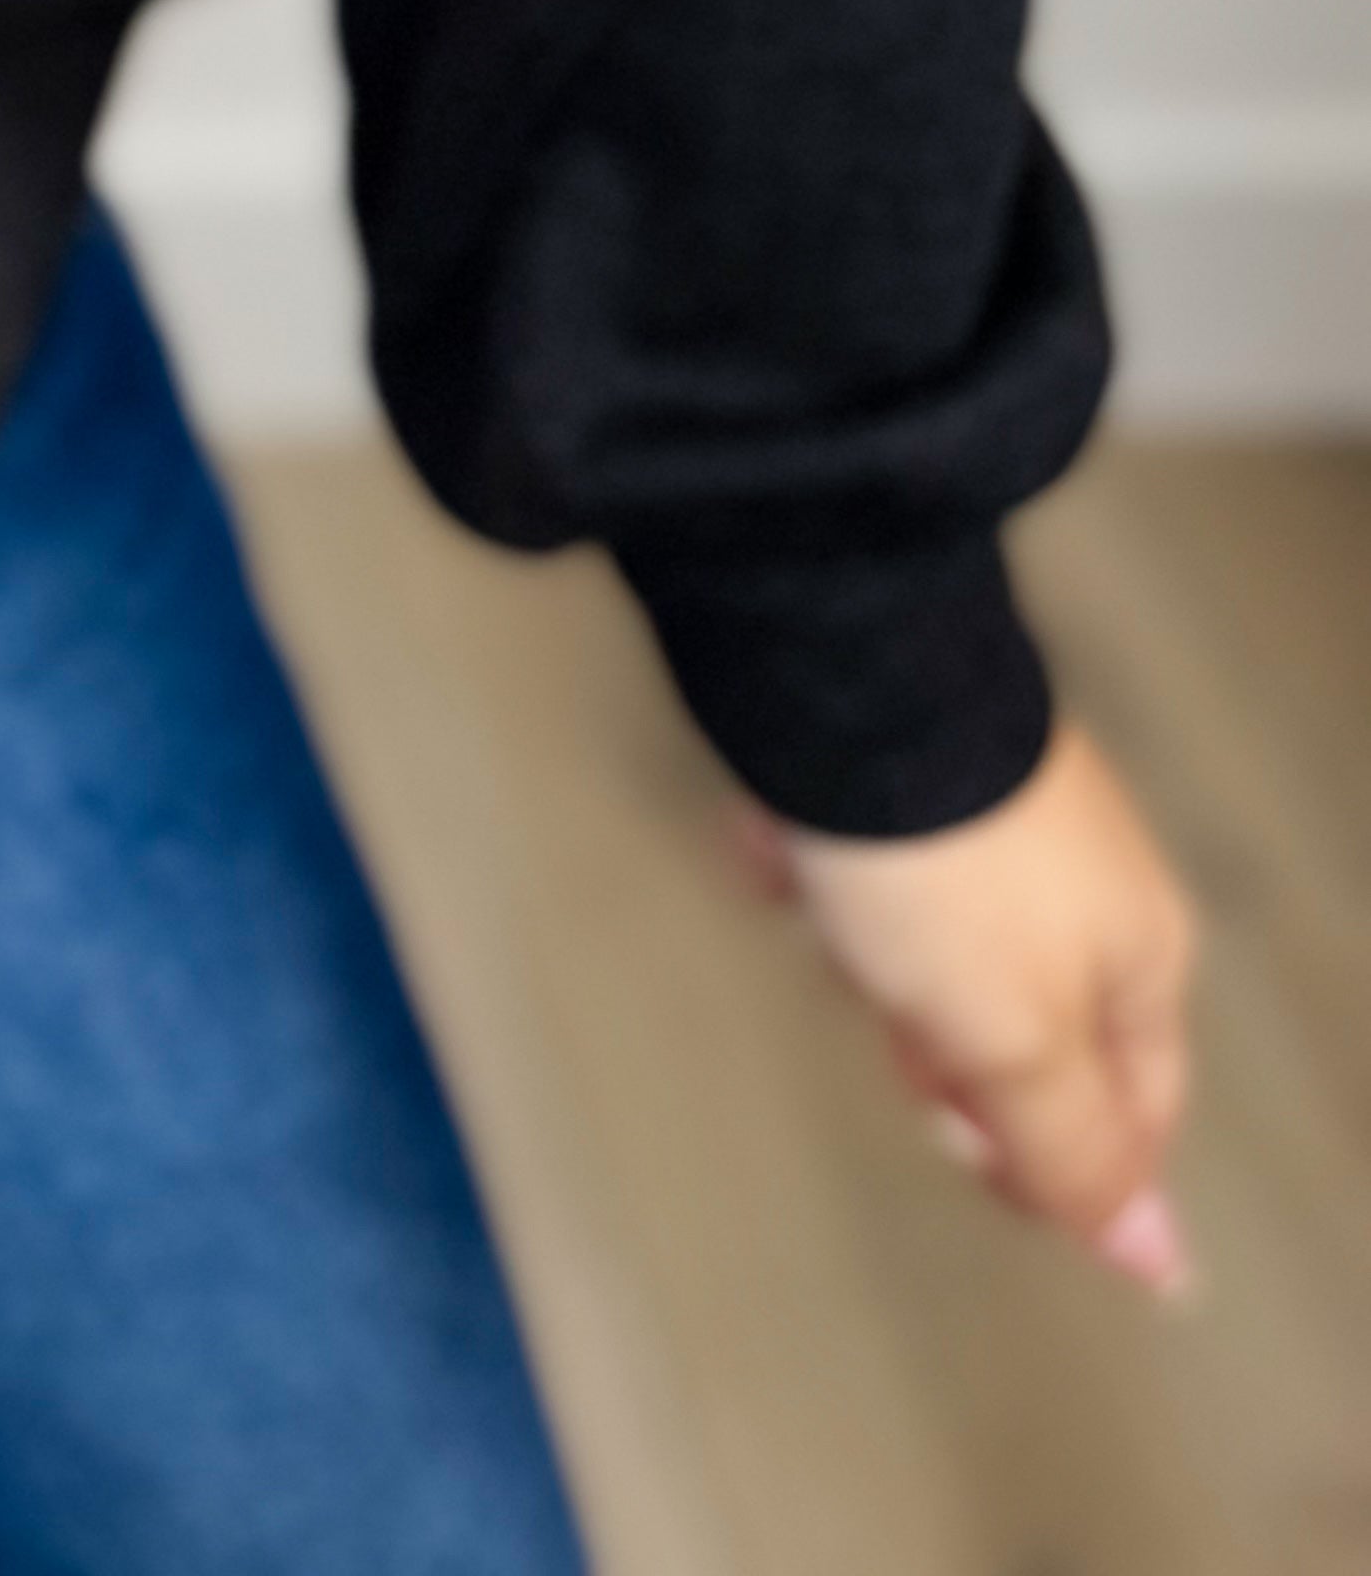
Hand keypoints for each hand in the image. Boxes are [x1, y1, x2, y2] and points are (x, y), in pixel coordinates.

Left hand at [727, 717, 1199, 1296]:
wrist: (846, 673)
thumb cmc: (943, 862)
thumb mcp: (1018, 1042)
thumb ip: (1075, 1157)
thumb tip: (1158, 1266)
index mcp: (1139, 955)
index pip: (1130, 1117)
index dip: (1053, 1163)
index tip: (971, 1155)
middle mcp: (1081, 887)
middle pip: (1016, 1040)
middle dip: (934, 1043)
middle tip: (894, 1006)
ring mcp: (991, 827)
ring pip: (921, 959)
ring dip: (858, 950)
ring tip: (834, 903)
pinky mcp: (899, 777)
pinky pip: (850, 872)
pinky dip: (808, 872)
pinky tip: (781, 847)